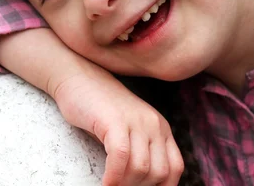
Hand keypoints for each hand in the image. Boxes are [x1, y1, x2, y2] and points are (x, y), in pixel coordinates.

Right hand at [0, 29, 182, 184]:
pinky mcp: (116, 121)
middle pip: (159, 172)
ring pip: (141, 169)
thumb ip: (140, 151)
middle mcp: (154, 124)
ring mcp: (136, 121)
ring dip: (124, 184)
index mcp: (161, 128)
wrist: (78, 78)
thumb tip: (140, 183)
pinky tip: (105, 183)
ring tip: (110, 185)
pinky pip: (121, 157)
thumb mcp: (129, 130)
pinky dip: (113, 177)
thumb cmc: (99, 110)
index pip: (174, 169)